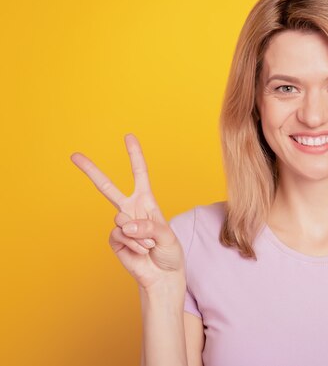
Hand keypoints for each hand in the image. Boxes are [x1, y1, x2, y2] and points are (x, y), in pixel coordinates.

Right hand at [70, 133, 184, 290]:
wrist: (162, 276)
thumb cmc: (169, 252)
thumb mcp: (167, 236)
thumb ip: (149, 226)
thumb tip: (124, 223)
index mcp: (147, 202)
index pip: (139, 174)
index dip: (134, 155)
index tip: (128, 136)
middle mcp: (131, 210)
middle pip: (107, 188)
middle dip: (91, 171)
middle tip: (74, 155)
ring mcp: (121, 225)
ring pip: (122, 220)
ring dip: (140, 235)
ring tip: (149, 245)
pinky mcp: (114, 240)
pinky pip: (120, 235)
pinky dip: (134, 244)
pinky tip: (140, 251)